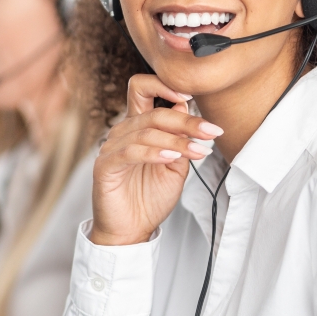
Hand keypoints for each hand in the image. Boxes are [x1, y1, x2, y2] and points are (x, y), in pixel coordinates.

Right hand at [89, 74, 222, 245]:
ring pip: (146, 132)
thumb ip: (180, 140)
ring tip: (198, 151)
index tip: (193, 96)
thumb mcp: (175, 166)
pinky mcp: (105, 166)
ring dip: (176, 140)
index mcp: (138, 126)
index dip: (164, 85)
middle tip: (211, 131)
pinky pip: (130, 152)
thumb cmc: (150, 197)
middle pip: (154, 112)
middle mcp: (123, 132)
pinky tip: (170, 157)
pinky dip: (153, 152)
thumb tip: (187, 108)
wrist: (132, 229)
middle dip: (186, 121)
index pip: (143, 89)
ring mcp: (112, 148)